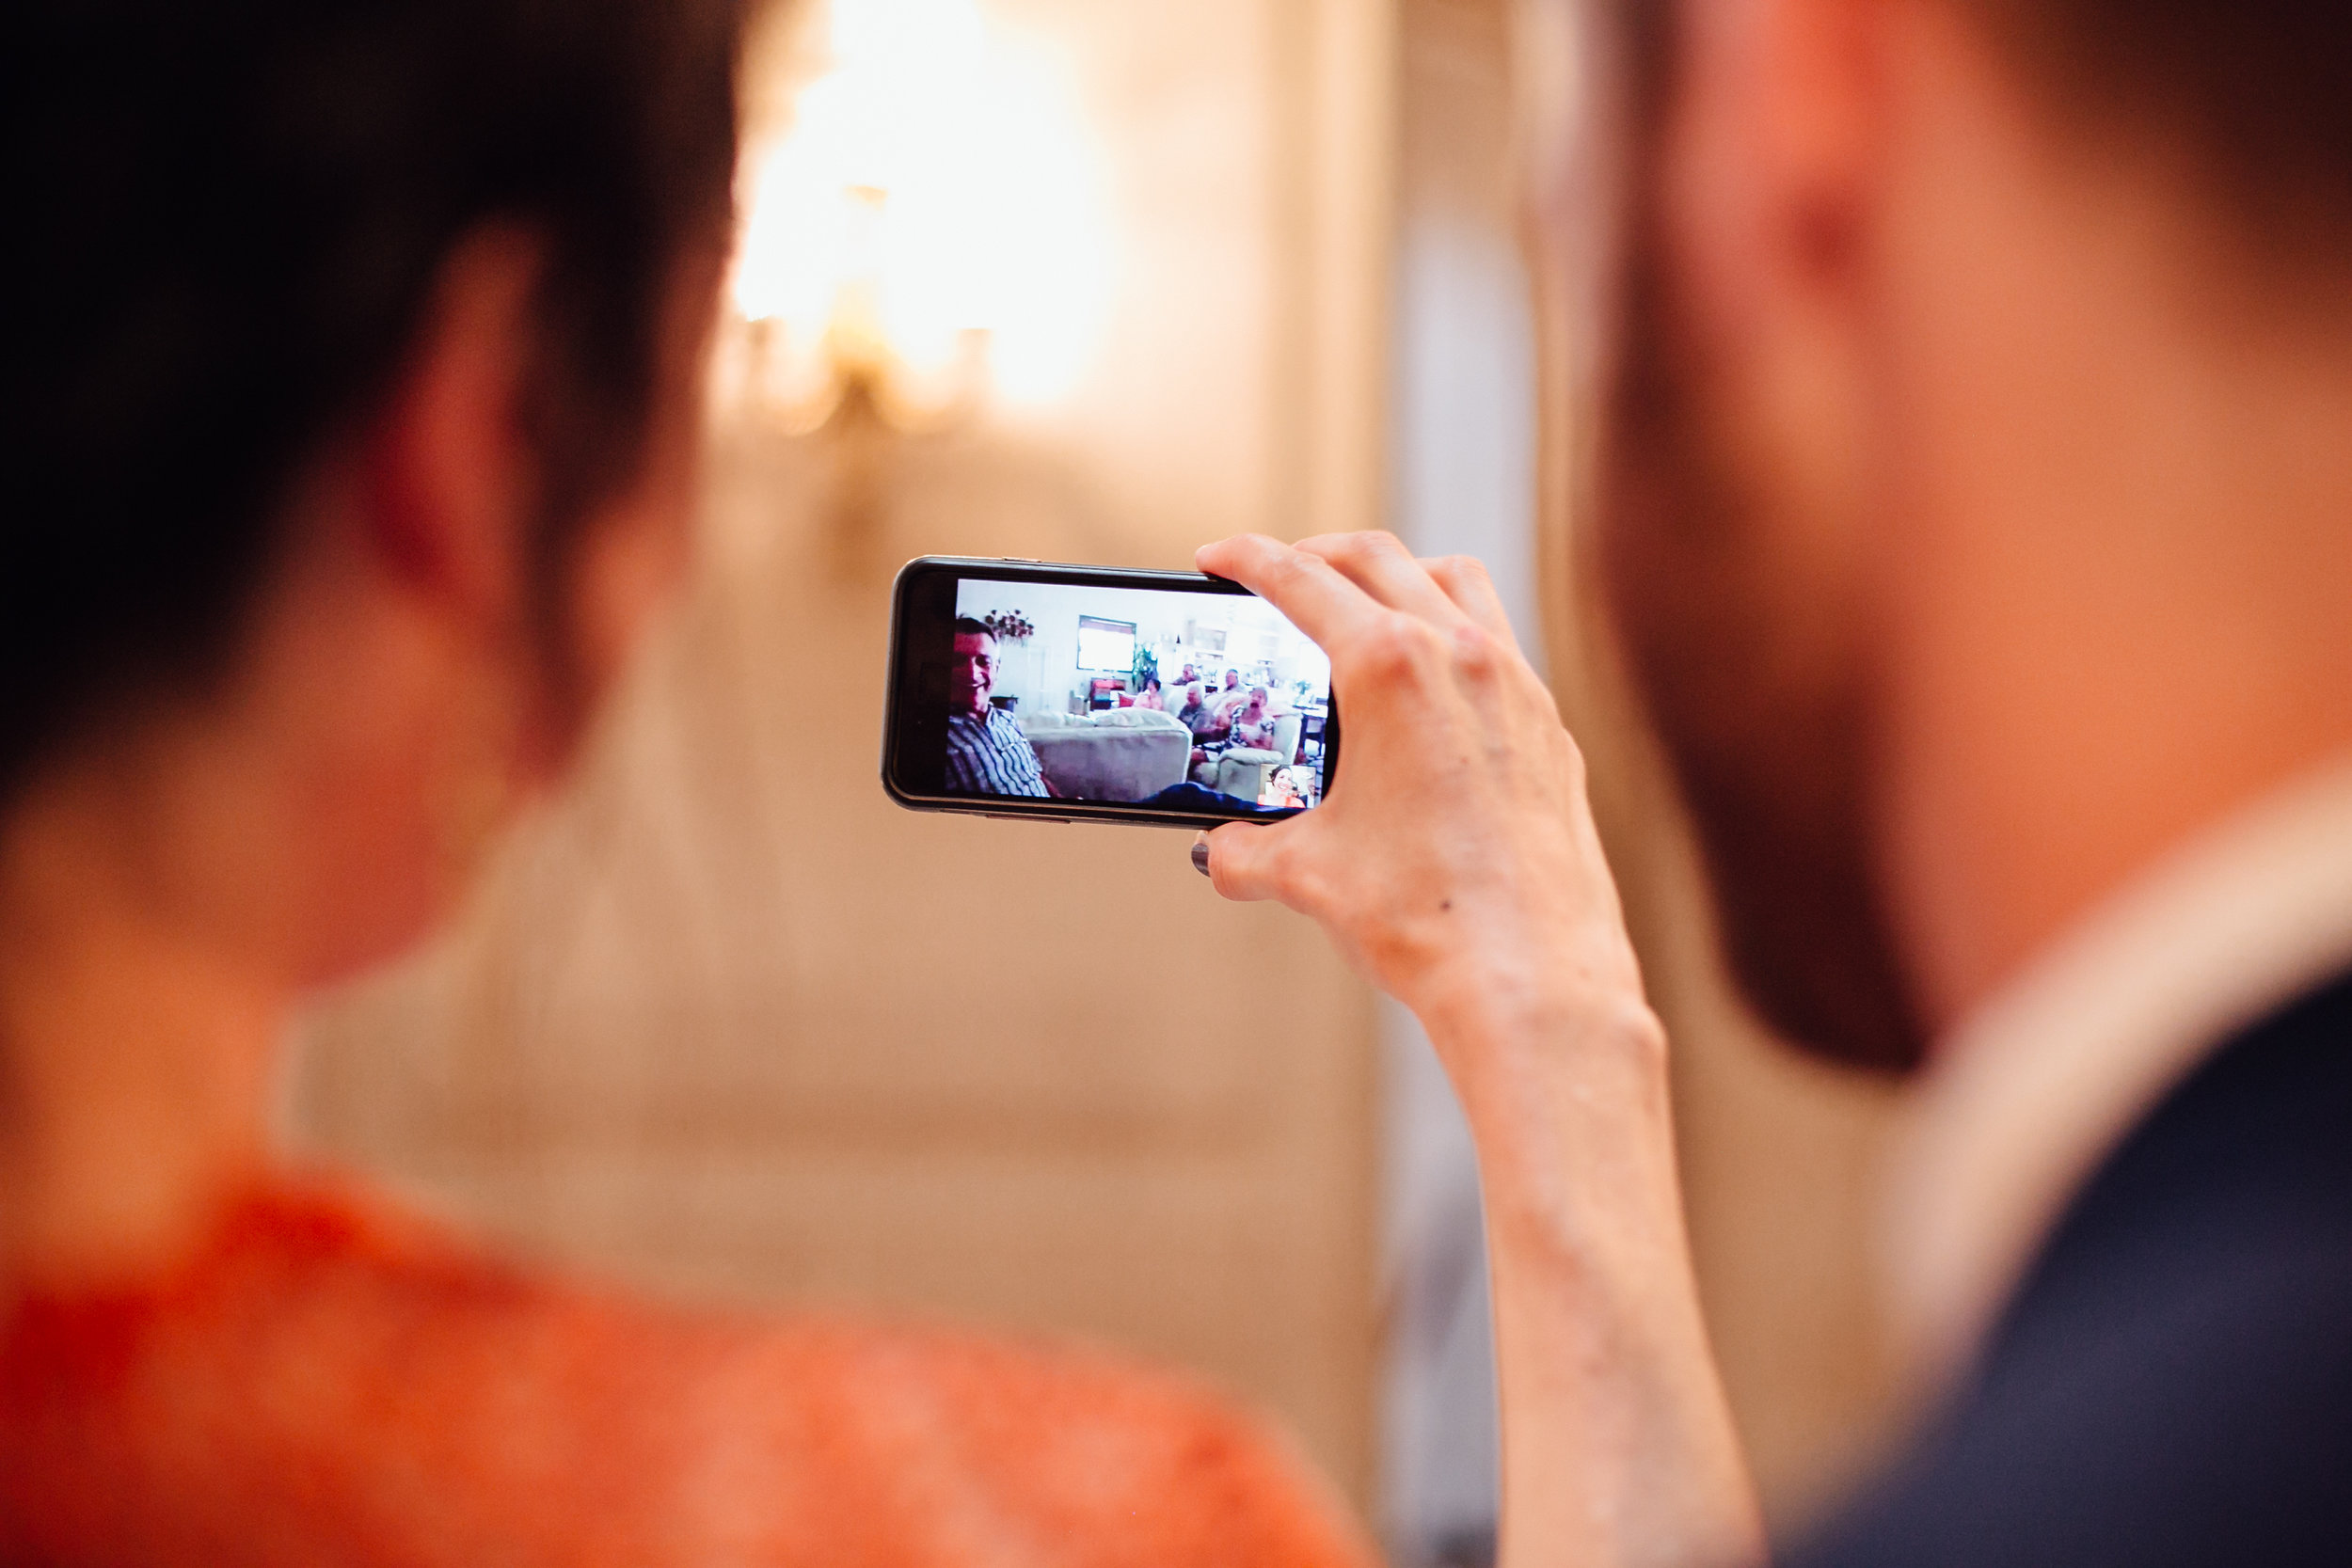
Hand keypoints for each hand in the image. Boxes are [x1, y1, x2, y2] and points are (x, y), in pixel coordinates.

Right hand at [1194, 532, 1647, 1051]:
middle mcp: (1461, 658)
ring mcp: (1517, 689)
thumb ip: (1248, 852)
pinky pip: (1500, 646)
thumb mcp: (1307, 875)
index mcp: (1391, 668)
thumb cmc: (1426, 919)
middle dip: (1318, 553)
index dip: (1247, 558)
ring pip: (1456, 582)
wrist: (1530, 976)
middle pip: (1380, 559)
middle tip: (1280, 573)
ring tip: (1364, 604)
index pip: (1302, 580)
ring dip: (1401, 575)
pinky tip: (1432, 687)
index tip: (1218, 557)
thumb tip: (1223, 853)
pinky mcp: (1549, 732)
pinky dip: (1455, 636)